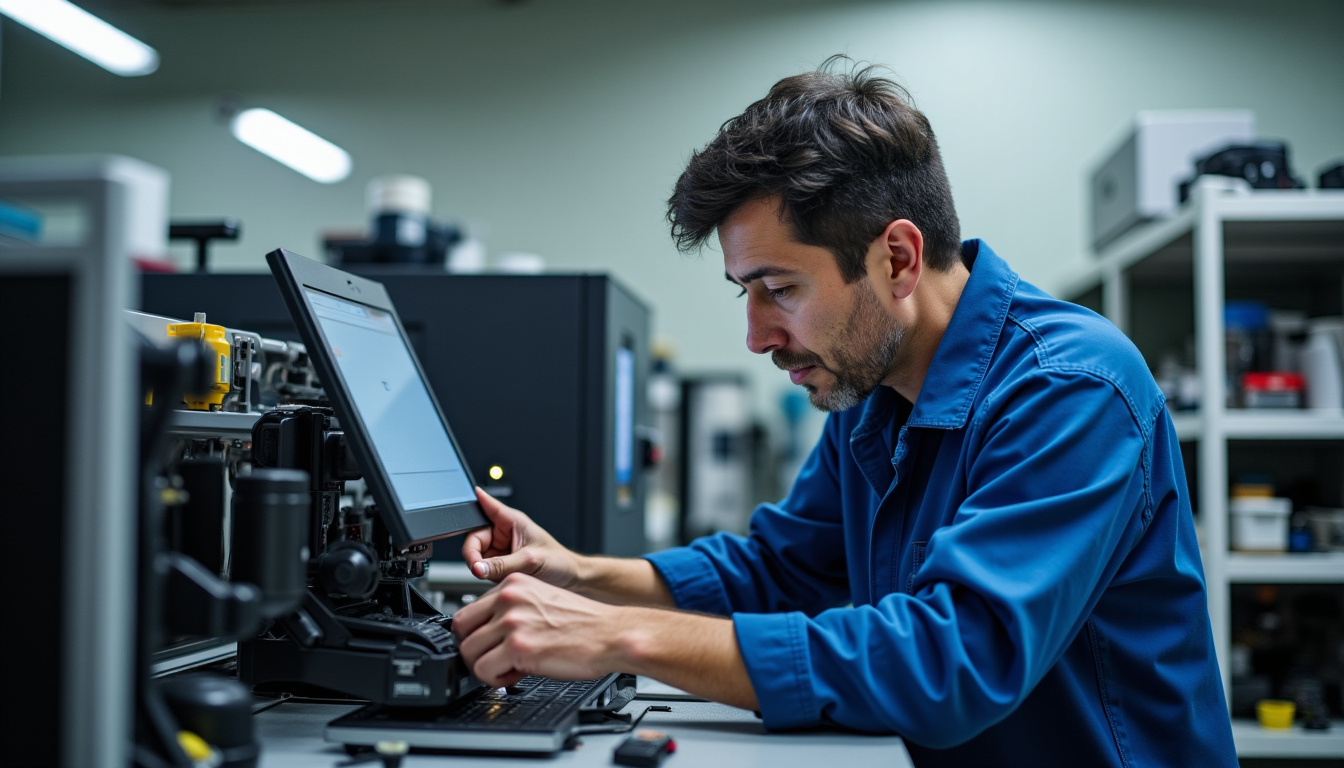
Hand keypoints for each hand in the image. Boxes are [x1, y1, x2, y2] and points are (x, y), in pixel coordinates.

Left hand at [452, 573, 621, 685]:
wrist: (611, 634)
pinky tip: (515, 675)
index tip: (487, 644)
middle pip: (460, 630)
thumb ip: (512, 609)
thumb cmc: (584, 622)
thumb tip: (487, 632)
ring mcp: (512, 622)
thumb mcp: (542, 600)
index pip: (469, 609)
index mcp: (513, 583)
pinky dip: (495, 680)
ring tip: (507, 669)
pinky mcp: (519, 647)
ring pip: (468, 652)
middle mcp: (509, 598)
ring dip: (484, 667)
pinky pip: (483, 671)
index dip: (475, 633)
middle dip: (473, 650)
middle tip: (492, 659)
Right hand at [461, 487, 583, 586]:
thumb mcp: (530, 561)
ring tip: (500, 573)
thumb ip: (502, 565)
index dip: (475, 503)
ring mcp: (501, 550)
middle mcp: (504, 533)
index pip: (488, 506)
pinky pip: (484, 570)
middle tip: (478, 568)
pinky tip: (500, 578)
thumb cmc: (559, 562)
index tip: (464, 500)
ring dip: (482, 568)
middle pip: (474, 539)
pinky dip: (487, 576)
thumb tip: (478, 568)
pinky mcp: (500, 565)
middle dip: (474, 555)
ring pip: (477, 557)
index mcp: (512, 521)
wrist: (570, 580)